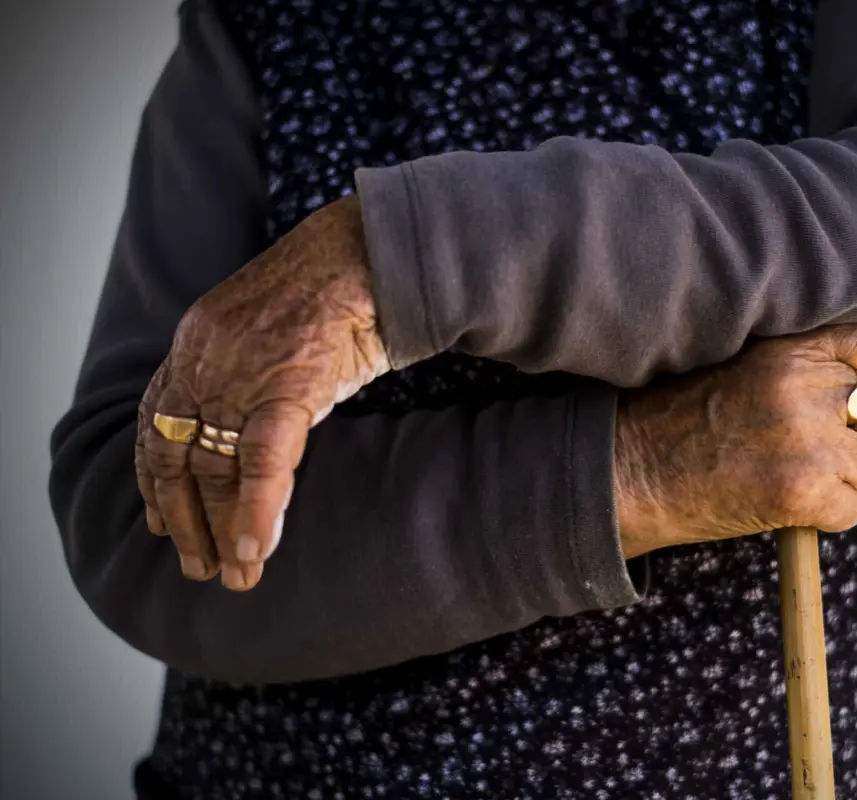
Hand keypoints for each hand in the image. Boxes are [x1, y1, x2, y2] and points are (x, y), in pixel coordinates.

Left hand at [135, 195, 390, 590]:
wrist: (372, 246)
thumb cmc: (344, 279)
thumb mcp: (282, 321)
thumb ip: (260, 362)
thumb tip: (269, 412)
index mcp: (201, 336)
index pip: (160, 420)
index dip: (156, 476)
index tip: (160, 517)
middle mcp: (207, 356)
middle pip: (179, 453)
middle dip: (183, 517)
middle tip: (195, 566)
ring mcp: (243, 371)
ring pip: (215, 467)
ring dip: (220, 530)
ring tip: (232, 578)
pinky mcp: (288, 386)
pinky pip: (261, 462)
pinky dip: (254, 512)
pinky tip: (254, 553)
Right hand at [613, 324, 856, 558]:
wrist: (635, 471)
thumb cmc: (684, 418)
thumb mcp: (745, 364)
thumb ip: (806, 363)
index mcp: (792, 348)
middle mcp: (806, 387)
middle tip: (810, 444)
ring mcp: (809, 441)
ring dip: (840, 476)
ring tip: (784, 471)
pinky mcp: (805, 492)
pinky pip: (852, 509)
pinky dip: (824, 515)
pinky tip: (782, 503)